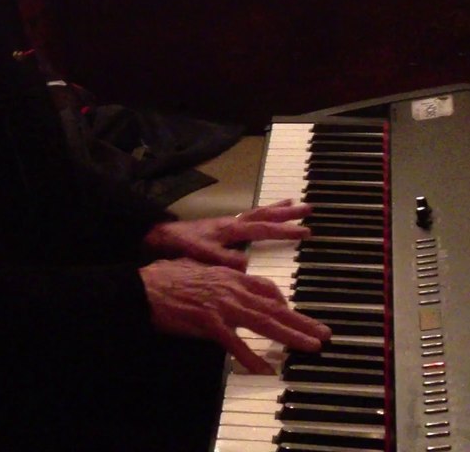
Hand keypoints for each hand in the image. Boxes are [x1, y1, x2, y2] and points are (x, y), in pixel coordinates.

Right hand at [139, 258, 330, 373]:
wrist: (143, 287)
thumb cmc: (164, 277)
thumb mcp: (196, 268)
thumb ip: (216, 275)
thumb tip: (224, 278)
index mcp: (229, 276)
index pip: (266, 288)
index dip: (283, 303)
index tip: (294, 313)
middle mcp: (231, 289)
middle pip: (274, 307)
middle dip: (301, 321)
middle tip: (323, 333)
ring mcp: (222, 306)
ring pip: (264, 322)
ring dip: (290, 336)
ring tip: (310, 346)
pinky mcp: (209, 323)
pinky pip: (235, 344)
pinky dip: (251, 357)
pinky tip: (265, 369)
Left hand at [143, 199, 312, 268]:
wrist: (160, 237)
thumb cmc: (180, 246)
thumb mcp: (202, 255)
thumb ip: (224, 260)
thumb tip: (248, 265)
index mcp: (231, 229)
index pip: (263, 227)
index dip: (285, 230)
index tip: (305, 231)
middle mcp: (232, 223)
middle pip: (265, 214)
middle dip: (287, 212)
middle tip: (309, 208)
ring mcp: (228, 224)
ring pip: (258, 213)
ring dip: (276, 209)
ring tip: (294, 203)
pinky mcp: (223, 228)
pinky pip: (248, 218)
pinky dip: (261, 215)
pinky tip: (266, 217)